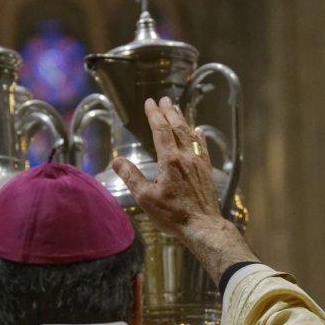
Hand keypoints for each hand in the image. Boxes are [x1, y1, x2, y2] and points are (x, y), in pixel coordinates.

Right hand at [112, 97, 256, 282]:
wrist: (202, 226)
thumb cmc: (173, 215)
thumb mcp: (146, 198)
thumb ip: (132, 177)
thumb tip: (117, 160)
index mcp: (170, 160)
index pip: (161, 131)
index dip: (154, 115)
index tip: (150, 102)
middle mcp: (186, 157)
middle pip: (177, 128)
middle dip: (169, 112)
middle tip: (163, 99)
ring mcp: (199, 163)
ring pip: (190, 135)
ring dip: (182, 120)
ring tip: (176, 109)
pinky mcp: (207, 171)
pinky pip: (203, 148)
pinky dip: (199, 137)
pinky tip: (198, 131)